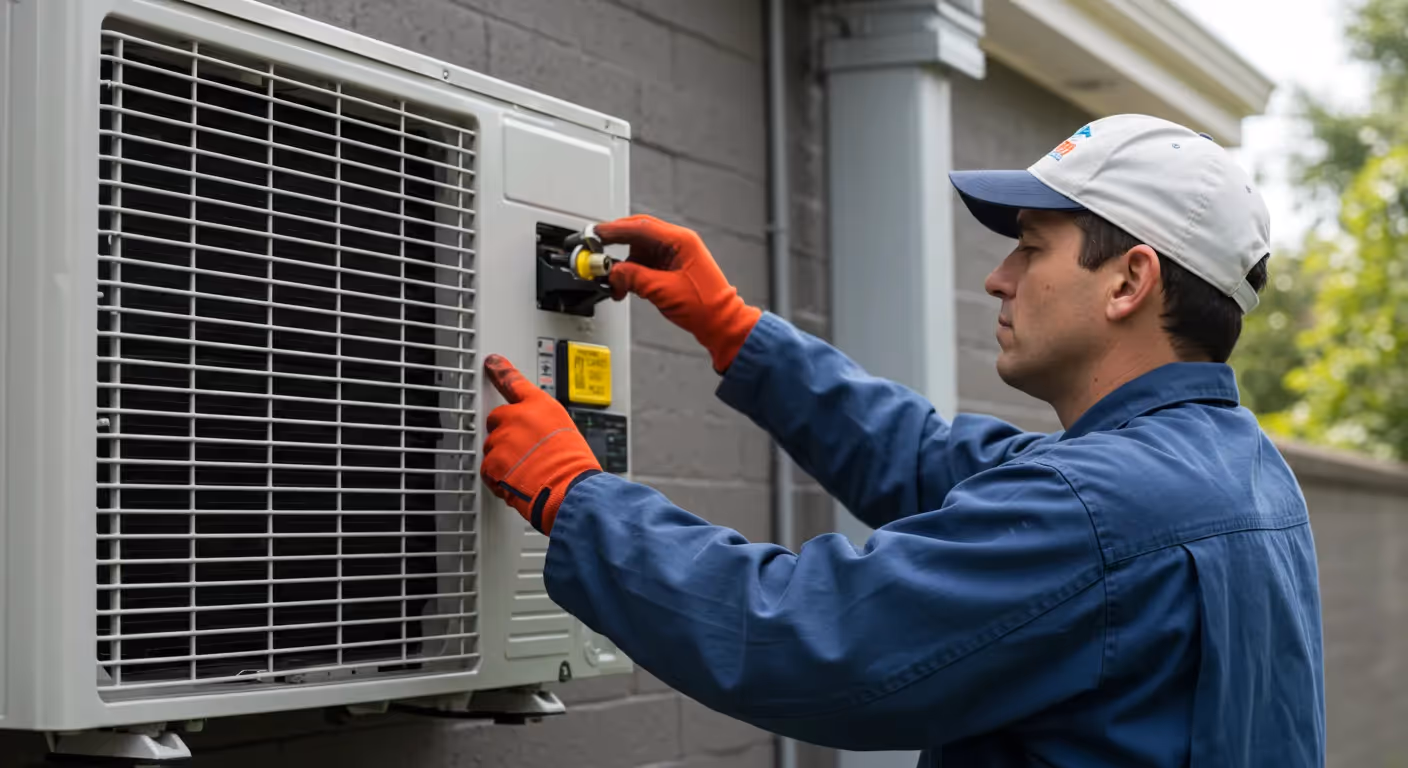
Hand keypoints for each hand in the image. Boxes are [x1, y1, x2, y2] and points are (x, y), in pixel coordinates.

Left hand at [481, 355, 600, 534]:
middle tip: (522, 451)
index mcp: (541, 406)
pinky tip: (516, 482)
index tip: (492, 362)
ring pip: (492, 446)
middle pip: (497, 418)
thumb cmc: (574, 466)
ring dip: (503, 458)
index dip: (500, 370)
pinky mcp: (492, 461)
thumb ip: (544, 425)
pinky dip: (497, 478)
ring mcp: (503, 438)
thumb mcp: (566, 432)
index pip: (514, 382)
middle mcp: (518, 417)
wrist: (569, 489)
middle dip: (505, 433)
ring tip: (525, 471)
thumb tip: (535, 434)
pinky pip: (487, 469)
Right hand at [597, 214, 761, 372]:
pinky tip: (624, 286)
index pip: (640, 226)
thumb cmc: (705, 306)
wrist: (721, 323)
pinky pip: (643, 264)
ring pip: (638, 250)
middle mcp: (677, 244)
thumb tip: (613, 272)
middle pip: (637, 233)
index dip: (614, 229)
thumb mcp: (662, 291)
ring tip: (613, 281)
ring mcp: (674, 255)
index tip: (595, 234)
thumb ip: (633, 278)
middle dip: (615, 243)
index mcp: (681, 241)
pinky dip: (631, 273)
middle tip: (595, 249)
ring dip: (623, 265)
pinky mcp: (670, 268)